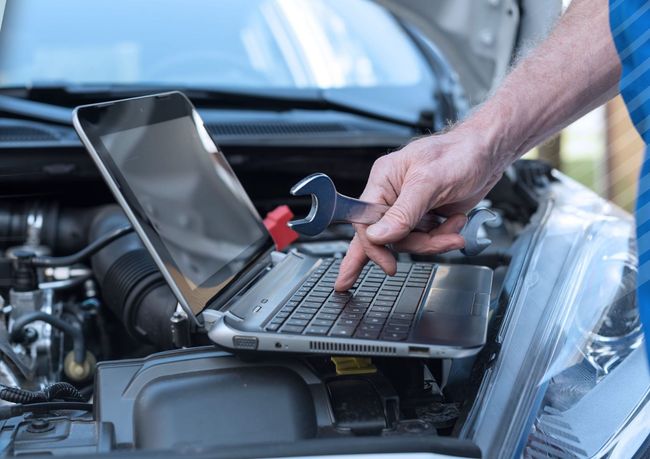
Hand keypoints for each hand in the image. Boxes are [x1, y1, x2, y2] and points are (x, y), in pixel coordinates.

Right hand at [334, 130, 502, 290]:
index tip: (387, 264)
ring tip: (454, 228)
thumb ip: (403, 212)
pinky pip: (425, 240)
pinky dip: (442, 239)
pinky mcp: (425, 218)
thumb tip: (377, 235)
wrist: (488, 154)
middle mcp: (393, 196)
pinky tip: (455, 225)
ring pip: (408, 241)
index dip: (373, 245)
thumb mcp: (430, 182)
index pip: (365, 220)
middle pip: (387, 236)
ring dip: (434, 241)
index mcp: (384, 181)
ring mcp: (409, 209)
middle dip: (414, 243)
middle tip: (419, 252)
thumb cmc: (460, 153)